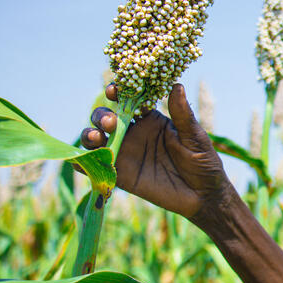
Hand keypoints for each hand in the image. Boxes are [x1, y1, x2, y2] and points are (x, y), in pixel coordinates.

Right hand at [81, 82, 227, 221]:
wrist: (203, 196)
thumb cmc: (203, 162)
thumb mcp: (194, 136)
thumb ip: (182, 114)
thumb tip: (177, 85)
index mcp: (150, 119)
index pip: (129, 100)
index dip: (119, 92)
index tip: (115, 89)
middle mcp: (134, 133)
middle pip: (107, 118)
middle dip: (102, 115)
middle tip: (110, 121)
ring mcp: (125, 153)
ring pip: (97, 139)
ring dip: (89, 135)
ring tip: (96, 136)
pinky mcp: (121, 175)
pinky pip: (97, 167)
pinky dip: (83, 163)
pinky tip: (79, 161)